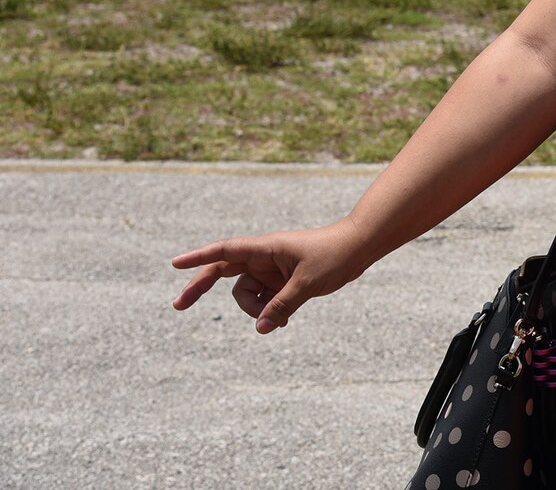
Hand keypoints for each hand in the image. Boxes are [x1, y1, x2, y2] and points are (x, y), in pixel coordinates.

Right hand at [170, 221, 367, 333]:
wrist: (359, 247)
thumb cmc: (335, 255)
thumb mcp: (308, 283)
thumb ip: (282, 306)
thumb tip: (261, 328)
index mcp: (266, 248)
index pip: (225, 251)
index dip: (199, 257)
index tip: (174, 264)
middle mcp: (263, 257)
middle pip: (223, 272)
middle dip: (200, 287)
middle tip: (178, 306)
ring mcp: (271, 269)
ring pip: (246, 294)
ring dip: (254, 310)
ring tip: (279, 319)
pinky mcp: (281, 280)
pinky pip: (264, 300)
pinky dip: (267, 312)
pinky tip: (283, 321)